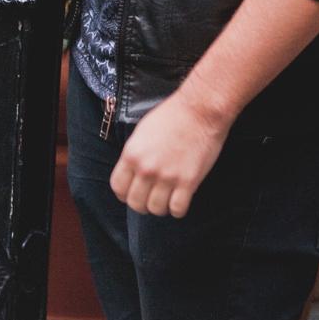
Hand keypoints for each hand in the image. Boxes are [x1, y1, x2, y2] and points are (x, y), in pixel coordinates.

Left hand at [110, 88, 229, 217]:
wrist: (200, 109)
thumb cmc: (173, 115)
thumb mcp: (142, 132)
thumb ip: (135, 154)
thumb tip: (132, 172)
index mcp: (132, 154)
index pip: (118, 188)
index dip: (125, 194)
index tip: (133, 193)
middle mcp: (146, 168)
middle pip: (135, 203)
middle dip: (142, 204)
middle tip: (152, 198)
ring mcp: (167, 176)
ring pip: (156, 209)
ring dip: (161, 208)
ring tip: (167, 199)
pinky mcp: (188, 181)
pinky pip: (177, 209)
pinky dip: (178, 209)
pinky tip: (181, 200)